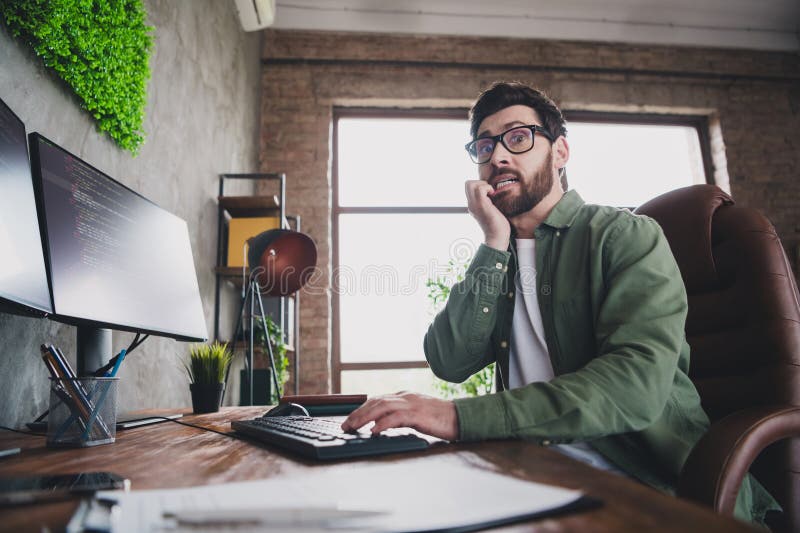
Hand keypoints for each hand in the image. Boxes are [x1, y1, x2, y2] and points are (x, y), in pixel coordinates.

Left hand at [341, 392, 458, 440]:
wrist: (460, 417)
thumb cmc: (440, 419)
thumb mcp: (416, 414)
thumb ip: (398, 416)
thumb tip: (379, 424)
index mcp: (404, 396)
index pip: (377, 399)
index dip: (361, 409)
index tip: (350, 419)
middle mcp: (405, 397)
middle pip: (375, 402)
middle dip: (358, 413)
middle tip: (345, 425)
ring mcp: (412, 404)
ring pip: (382, 407)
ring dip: (364, 417)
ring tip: (353, 427)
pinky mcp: (418, 414)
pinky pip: (396, 418)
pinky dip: (383, 423)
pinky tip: (374, 431)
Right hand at [465, 180, 509, 250]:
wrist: (497, 237)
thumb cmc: (497, 227)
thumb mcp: (490, 212)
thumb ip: (488, 203)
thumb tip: (493, 195)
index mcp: (472, 206)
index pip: (468, 188)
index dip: (478, 185)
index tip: (488, 193)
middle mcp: (471, 204)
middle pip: (467, 184)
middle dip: (479, 182)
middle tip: (489, 191)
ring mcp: (474, 205)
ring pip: (471, 184)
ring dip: (484, 185)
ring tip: (491, 193)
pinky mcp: (481, 205)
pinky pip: (480, 189)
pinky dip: (488, 188)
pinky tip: (493, 195)